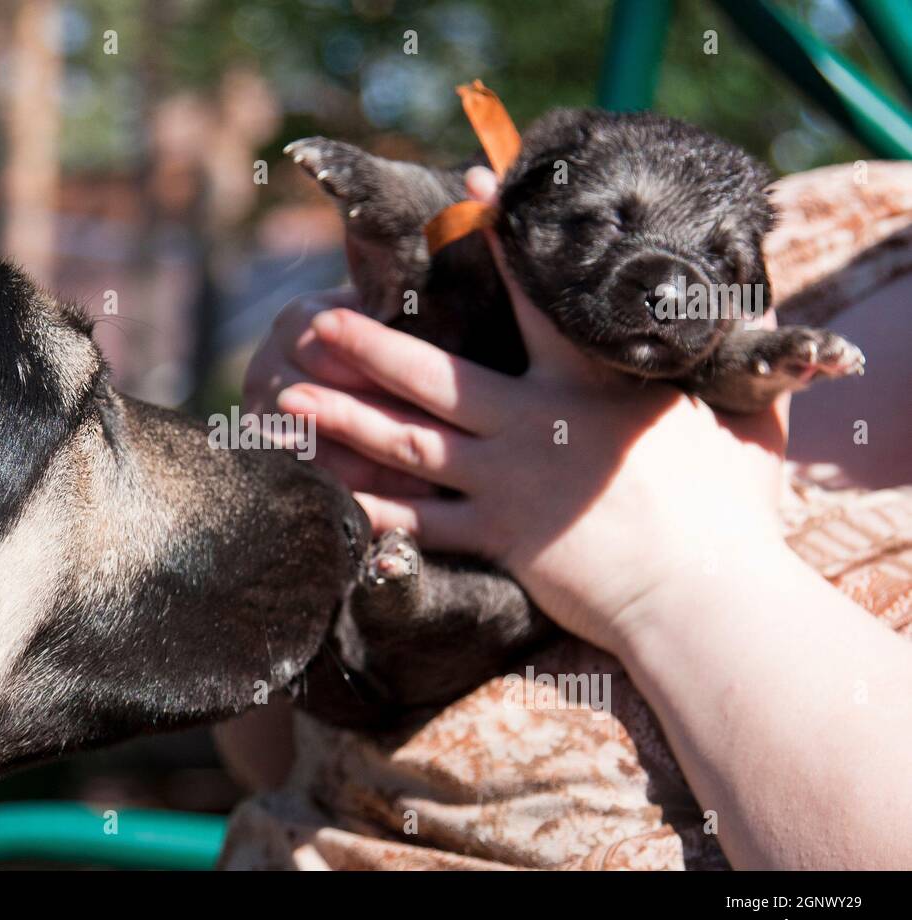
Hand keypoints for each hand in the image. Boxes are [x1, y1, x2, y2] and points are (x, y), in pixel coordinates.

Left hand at [276, 168, 790, 652]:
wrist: (705, 599)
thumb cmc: (732, 514)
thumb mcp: (747, 425)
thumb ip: (744, 374)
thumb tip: (757, 330)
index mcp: (590, 385)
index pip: (538, 297)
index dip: (500, 242)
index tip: (465, 192)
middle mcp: (533, 426)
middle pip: (433, 377)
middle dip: (370, 346)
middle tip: (317, 322)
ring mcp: (507, 485)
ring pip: (408, 445)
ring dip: (346, 419)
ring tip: (290, 399)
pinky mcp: (499, 539)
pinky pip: (422, 523)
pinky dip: (374, 507)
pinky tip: (329, 489)